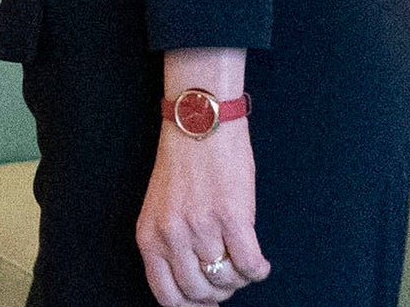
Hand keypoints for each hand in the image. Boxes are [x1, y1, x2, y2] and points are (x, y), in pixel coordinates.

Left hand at [136, 121, 269, 305]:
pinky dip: (258, 270)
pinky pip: (249, 265)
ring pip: (226, 281)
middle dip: (219, 292)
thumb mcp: (162, 208)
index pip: (167, 296)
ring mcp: (201, 227)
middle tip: (228, 276)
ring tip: (242, 261)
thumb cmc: (183, 163)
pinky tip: (260, 262)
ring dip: (239, 278)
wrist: (199, 122)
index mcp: (149, 236)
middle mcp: (172, 235)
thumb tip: (197, 285)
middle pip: (200, 292)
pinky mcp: (231, 217)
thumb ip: (171, 244)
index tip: (208, 304)